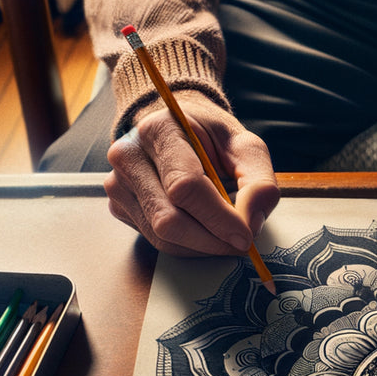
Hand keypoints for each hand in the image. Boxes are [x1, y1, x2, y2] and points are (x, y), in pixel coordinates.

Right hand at [103, 94, 279, 256]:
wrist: (178, 132)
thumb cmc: (211, 138)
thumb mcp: (244, 147)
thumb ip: (258, 181)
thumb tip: (252, 221)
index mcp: (159, 130)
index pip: (184, 186)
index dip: (218, 217)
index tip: (245, 234)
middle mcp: (129, 156)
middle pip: (169, 219)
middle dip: (212, 239)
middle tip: (241, 242)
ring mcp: (118, 183)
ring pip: (162, 236)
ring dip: (202, 246)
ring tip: (225, 234)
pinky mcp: (119, 206)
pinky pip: (156, 240)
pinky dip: (187, 245)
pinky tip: (204, 230)